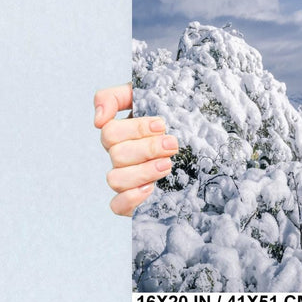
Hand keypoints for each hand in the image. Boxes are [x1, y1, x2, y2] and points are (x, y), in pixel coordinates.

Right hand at [94, 84, 178, 216]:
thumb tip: (98, 119)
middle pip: (117, 155)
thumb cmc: (173, 113)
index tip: (161, 124)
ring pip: (115, 179)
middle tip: (172, 144)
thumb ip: (115, 97)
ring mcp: (127, 179)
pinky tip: (150, 188)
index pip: (110, 132)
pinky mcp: (134, 200)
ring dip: (143, 171)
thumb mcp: (147, 95)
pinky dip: (130, 198)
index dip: (135, 129)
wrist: (203, 140)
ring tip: (168, 164)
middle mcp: (121, 157)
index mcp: (121, 133)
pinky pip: (117, 206)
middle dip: (147, 148)